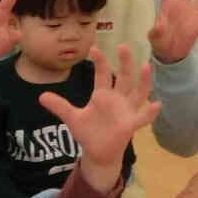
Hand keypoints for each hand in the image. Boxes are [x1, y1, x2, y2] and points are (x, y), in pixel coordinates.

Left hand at [37, 44, 161, 180]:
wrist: (98, 152)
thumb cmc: (88, 132)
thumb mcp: (72, 118)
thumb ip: (59, 106)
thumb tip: (41, 96)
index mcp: (103, 95)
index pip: (103, 75)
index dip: (99, 62)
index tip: (94, 48)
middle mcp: (117, 99)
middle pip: (124, 78)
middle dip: (125, 63)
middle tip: (123, 46)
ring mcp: (126, 111)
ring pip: (138, 93)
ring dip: (144, 81)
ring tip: (147, 66)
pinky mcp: (130, 125)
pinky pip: (142, 118)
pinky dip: (149, 112)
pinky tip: (156, 104)